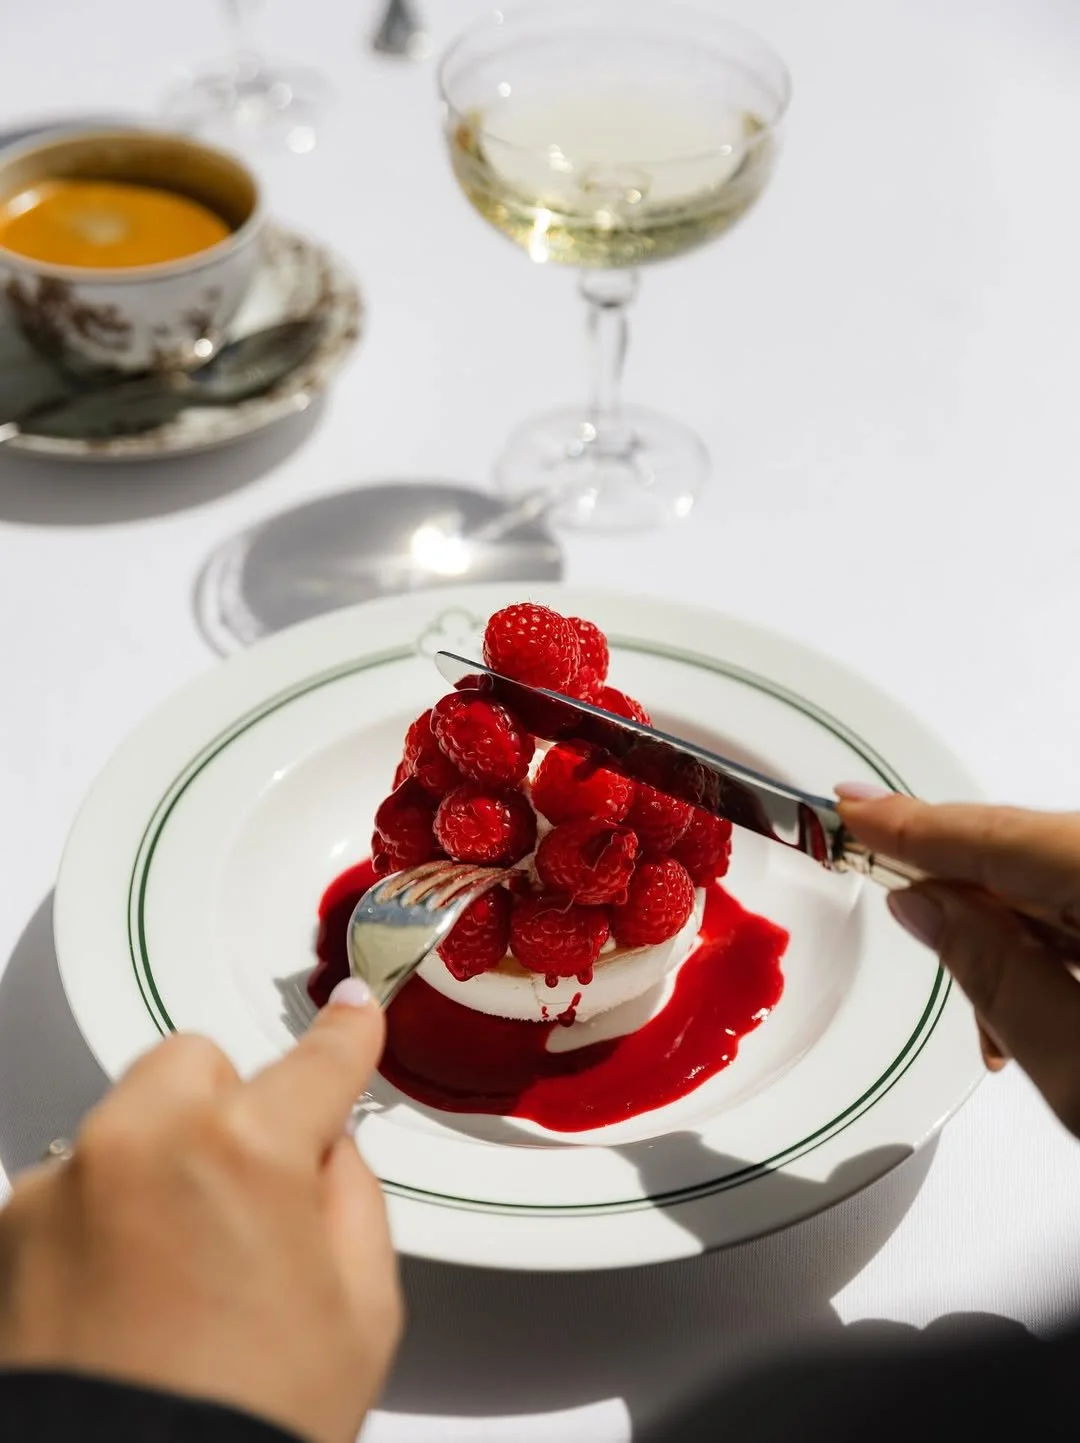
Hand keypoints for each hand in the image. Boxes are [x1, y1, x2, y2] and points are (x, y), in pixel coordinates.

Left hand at [0, 978, 400, 1442]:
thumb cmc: (245, 1424)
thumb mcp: (362, 1312)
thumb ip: (351, 1196)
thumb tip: (325, 1150)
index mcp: (247, 1151)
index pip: (315, 1062)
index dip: (344, 1036)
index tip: (349, 1015)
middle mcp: (142, 1143)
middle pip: (196, 1063)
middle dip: (229, 1106)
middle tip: (249, 1189)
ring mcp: (62, 1184)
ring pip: (128, 1119)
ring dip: (160, 1158)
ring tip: (177, 1266)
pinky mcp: (9, 1232)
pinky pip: (70, 1182)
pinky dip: (101, 1214)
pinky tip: (124, 1292)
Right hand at [837, 785, 1079, 1136]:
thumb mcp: (1078, 1071)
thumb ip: (993, 973)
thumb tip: (923, 902)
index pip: (1003, 837)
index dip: (916, 825)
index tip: (851, 807)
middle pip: (1033, 856)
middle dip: (963, 889)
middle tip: (886, 885)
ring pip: (1058, 885)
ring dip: (1012, 936)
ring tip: (997, 1023)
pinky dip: (1054, 949)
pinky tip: (1041, 1009)